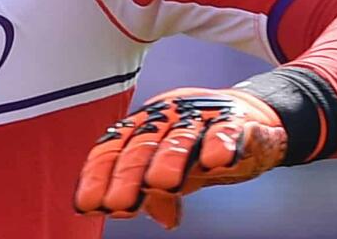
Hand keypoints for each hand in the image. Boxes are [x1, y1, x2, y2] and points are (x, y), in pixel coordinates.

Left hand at [73, 87, 287, 228]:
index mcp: (144, 129)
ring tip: (161, 183)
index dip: (99, 174)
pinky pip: (227, 130)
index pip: (114, 149)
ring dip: (170, 159)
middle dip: (129, 174)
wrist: (246, 117)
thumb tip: (161, 219)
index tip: (89, 203)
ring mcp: (199, 117)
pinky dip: (223, 142)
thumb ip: (160, 195)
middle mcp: (166, 119)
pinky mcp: (235, 120)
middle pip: (142, 145)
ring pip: (181, 137)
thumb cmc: (199, 145)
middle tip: (119, 202)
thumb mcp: (176, 175)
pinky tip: (217, 159)